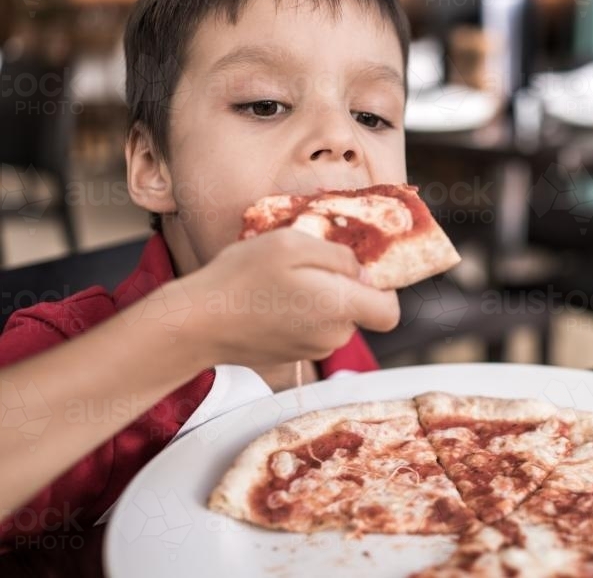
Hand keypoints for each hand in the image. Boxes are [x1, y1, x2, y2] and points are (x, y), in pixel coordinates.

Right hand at [173, 229, 399, 368]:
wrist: (196, 323)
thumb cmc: (241, 277)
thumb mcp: (293, 244)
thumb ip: (339, 256)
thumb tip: (364, 272)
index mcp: (341, 308)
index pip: (390, 312)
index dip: (383, 290)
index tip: (358, 271)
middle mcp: (332, 336)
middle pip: (358, 311)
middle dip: (341, 288)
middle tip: (303, 266)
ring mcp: (311, 350)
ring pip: (332, 320)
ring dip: (317, 300)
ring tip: (279, 282)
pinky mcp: (290, 356)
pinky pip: (309, 330)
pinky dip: (297, 314)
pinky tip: (267, 299)